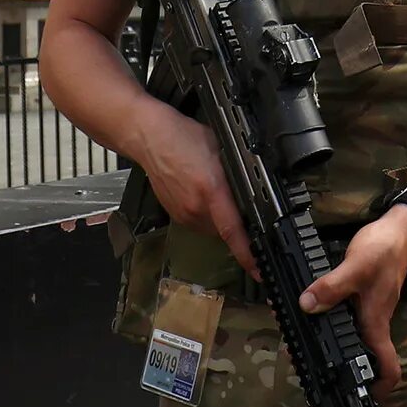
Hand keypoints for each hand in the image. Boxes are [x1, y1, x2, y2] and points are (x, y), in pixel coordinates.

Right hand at [131, 105, 257, 280]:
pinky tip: (201, 192)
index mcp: (210, 190)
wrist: (149, 138)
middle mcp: (195, 208)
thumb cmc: (184, 137)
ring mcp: (182, 213)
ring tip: (214, 191)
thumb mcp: (221, 148)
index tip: (258, 270)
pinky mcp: (174, 214)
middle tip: (239, 203)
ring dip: (219, 218)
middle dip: (236, 223)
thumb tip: (253, 188)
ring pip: (211, 228)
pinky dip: (204, 213)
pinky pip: (197, 222)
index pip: (232, 230)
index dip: (247, 253)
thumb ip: (236, 172)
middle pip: (225, 231)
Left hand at [300, 206, 406, 396]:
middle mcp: (374, 322)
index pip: (388, 367)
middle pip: (363, 357)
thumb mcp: (355, 268)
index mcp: (376, 323)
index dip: (380, 389)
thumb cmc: (384, 250)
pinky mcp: (363, 299)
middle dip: (340, 369)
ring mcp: (369, 311)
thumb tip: (307, 305)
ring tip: (299, 342)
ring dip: (330, 344)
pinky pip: (345, 318)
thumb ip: (331, 288)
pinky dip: (328, 320)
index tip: (361, 400)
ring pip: (351, 338)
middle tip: (308, 369)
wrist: (400, 228)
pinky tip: (309, 311)